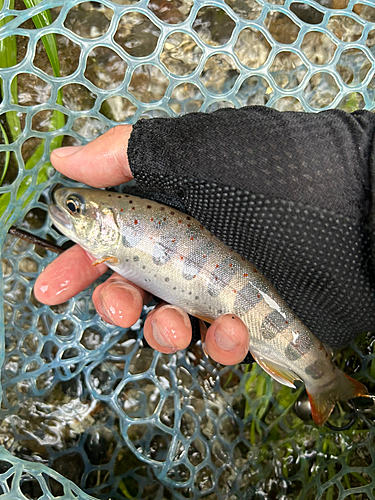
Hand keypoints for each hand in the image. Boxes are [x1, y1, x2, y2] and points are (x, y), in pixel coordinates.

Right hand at [34, 125, 249, 364]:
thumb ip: (123, 155)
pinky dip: (217, 345)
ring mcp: (219, 285)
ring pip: (169, 323)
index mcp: (169, 209)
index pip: (110, 238)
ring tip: (175, 326)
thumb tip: (65, 158)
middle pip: (133, 287)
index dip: (78, 263)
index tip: (52, 286)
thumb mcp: (192, 152)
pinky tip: (229, 333)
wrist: (357, 211)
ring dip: (160, 331)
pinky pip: (219, 343)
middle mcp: (189, 248)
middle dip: (116, 302)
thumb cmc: (272, 174)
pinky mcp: (250, 316)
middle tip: (120, 306)